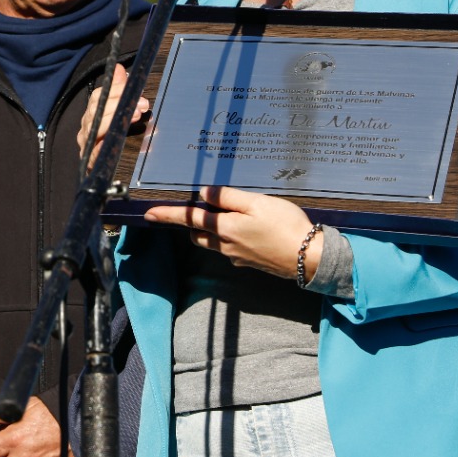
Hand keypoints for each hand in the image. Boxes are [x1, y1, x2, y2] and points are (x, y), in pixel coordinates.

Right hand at [77, 64, 150, 165]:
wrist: (104, 163)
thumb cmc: (111, 131)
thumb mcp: (117, 108)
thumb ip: (118, 89)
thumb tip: (118, 68)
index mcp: (93, 111)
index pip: (100, 96)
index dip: (116, 91)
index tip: (134, 88)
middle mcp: (87, 124)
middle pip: (97, 110)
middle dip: (119, 105)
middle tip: (141, 104)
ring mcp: (86, 141)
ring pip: (94, 128)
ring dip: (113, 122)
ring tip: (134, 116)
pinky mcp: (88, 160)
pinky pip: (91, 153)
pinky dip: (99, 149)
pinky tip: (108, 144)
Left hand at [145, 185, 320, 279]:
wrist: (310, 258)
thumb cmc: (285, 226)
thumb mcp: (257, 203)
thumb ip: (228, 198)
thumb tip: (204, 193)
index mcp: (225, 228)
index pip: (189, 219)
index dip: (168, 215)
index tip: (148, 214)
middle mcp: (226, 246)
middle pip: (199, 234)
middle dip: (192, 223)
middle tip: (196, 208)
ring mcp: (238, 257)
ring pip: (213, 243)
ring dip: (210, 231)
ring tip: (223, 215)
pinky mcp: (250, 263)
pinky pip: (230, 250)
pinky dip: (229, 239)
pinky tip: (247, 230)